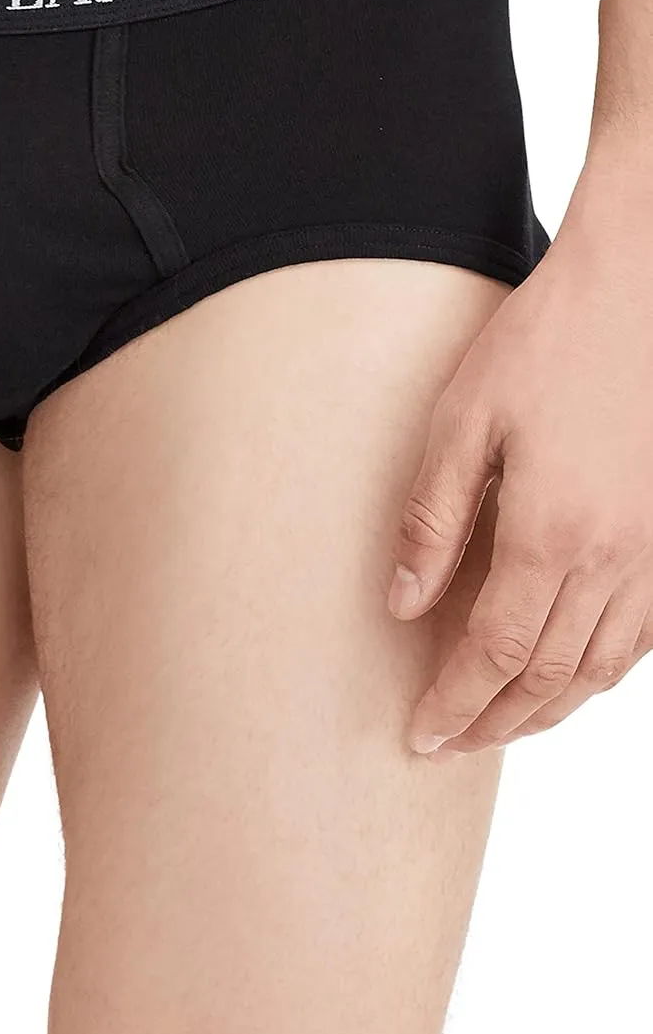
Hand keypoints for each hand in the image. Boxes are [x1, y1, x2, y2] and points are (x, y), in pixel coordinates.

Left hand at [389, 155, 652, 757]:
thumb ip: (432, 521)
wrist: (637, 288)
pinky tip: (573, 673)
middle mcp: (614, 558)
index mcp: (552, 533)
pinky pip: (643, 634)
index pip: (495, 654)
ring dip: (550, 708)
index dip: (456, 704)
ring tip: (502, 724)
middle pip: (550, 676)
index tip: (421, 737)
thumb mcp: (463, 421)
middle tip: (451, 745)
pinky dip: (603, 671)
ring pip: (604, 667)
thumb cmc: (544, 343)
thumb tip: (403, 605)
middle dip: (496, 721)